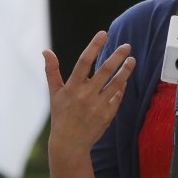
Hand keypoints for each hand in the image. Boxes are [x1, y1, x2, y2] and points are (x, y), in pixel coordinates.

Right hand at [42, 31, 134, 155]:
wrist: (69, 143)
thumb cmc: (61, 115)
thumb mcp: (54, 93)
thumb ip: (51, 71)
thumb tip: (46, 51)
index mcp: (72, 88)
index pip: (84, 62)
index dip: (94, 46)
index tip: (103, 34)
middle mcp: (86, 95)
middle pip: (105, 71)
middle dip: (117, 56)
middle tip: (127, 46)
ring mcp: (98, 106)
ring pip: (116, 83)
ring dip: (126, 71)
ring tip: (132, 60)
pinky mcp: (107, 115)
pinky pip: (117, 97)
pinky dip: (121, 87)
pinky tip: (124, 78)